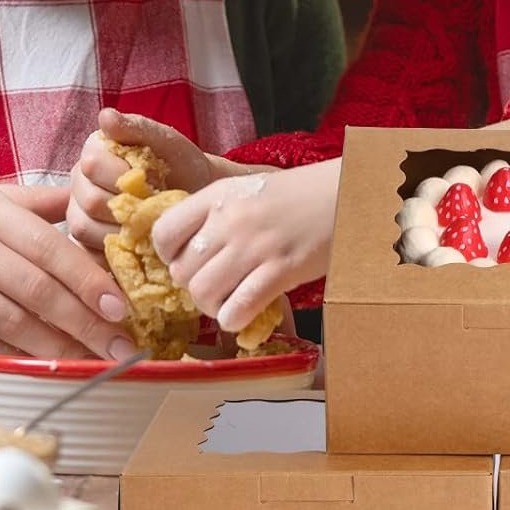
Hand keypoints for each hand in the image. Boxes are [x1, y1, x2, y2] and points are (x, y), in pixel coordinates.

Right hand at [0, 173, 135, 360]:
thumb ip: (27, 200)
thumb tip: (81, 198)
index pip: (49, 245)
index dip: (89, 278)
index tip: (121, 305)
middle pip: (37, 288)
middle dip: (86, 322)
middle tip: (122, 345)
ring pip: (9, 321)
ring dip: (55, 347)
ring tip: (90, 362)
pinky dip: (10, 356)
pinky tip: (40, 365)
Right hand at [66, 107, 220, 261]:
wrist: (195, 195)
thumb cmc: (179, 164)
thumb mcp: (165, 141)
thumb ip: (136, 128)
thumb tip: (105, 116)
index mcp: (93, 151)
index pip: (92, 165)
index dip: (125, 175)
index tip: (155, 178)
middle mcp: (78, 182)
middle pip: (88, 200)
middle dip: (127, 206)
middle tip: (155, 207)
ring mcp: (78, 214)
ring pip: (84, 229)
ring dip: (121, 232)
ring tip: (150, 228)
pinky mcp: (86, 245)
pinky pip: (87, 255)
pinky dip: (111, 255)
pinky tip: (136, 249)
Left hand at [149, 160, 338, 334]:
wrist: (345, 193)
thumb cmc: (297, 194)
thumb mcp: (247, 190)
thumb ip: (215, 213)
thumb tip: (187, 248)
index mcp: (217, 195)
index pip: (164, 232)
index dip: (168, 255)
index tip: (184, 260)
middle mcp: (229, 220)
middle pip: (182, 271)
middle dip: (193, 286)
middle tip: (213, 286)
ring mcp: (254, 247)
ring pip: (203, 295)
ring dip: (212, 307)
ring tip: (228, 302)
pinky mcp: (280, 272)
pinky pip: (237, 310)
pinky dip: (234, 319)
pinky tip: (245, 313)